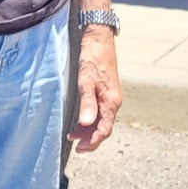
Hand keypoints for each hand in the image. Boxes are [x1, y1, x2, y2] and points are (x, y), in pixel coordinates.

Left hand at [70, 26, 120, 152]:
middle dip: (90, 138)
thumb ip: (87, 104)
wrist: (99, 40)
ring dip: (89, 129)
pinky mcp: (106, 92)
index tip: (81, 148)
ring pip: (102, 120)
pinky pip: (101, 111)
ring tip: (74, 134)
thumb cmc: (93, 59)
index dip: (93, 142)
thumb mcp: (86, 82)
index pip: (104, 130)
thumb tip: (87, 124)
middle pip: (104, 127)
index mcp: (111, 102)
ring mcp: (111, 97)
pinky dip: (91, 119)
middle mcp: (113, 102)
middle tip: (75, 145)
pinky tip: (81, 120)